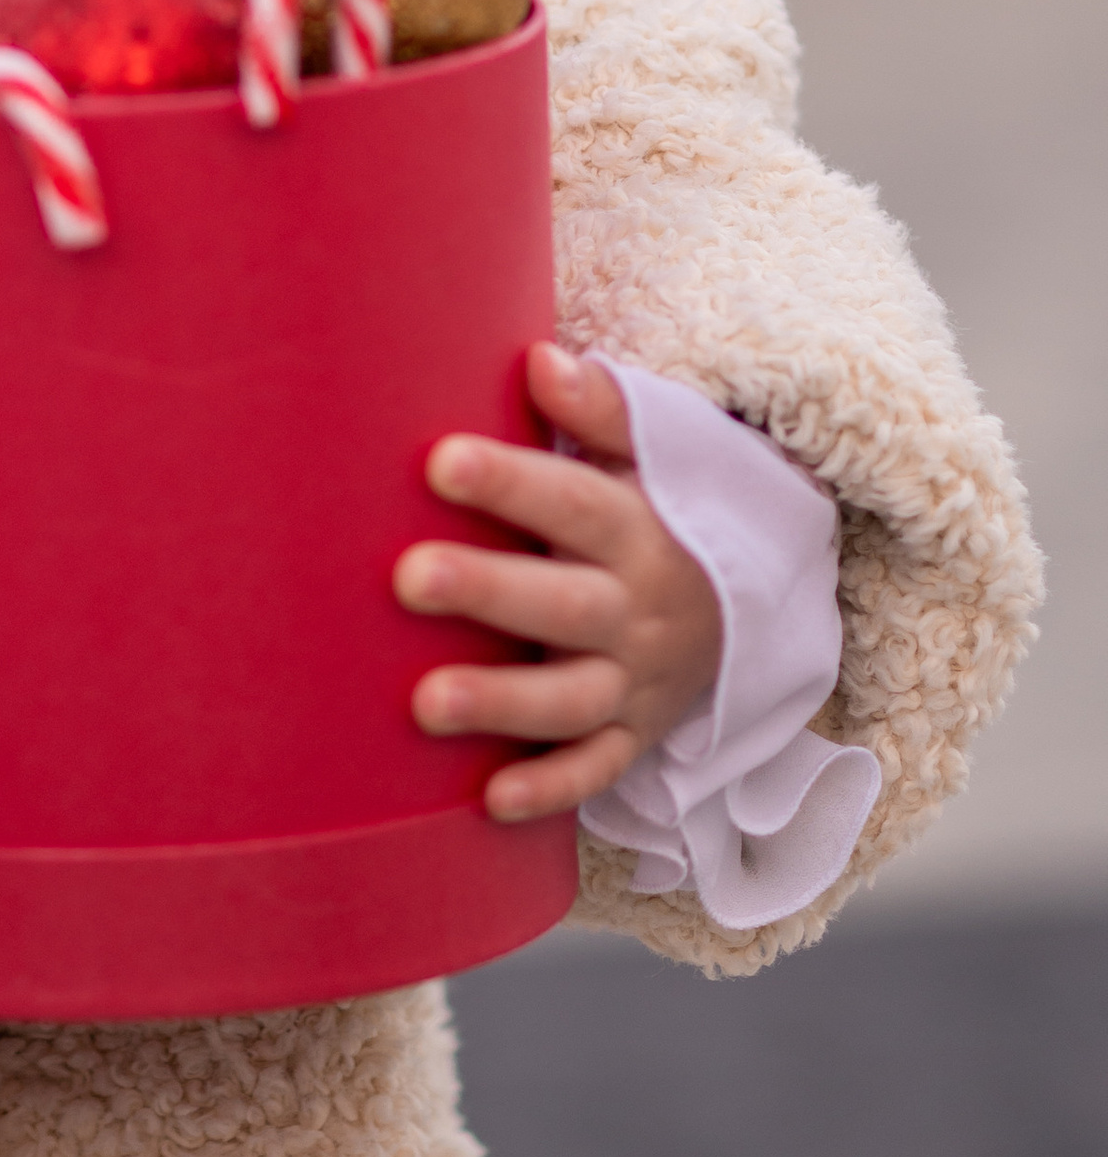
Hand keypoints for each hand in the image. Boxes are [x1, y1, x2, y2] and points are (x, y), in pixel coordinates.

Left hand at [392, 342, 721, 823]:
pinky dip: (550, 788)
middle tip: (407, 576)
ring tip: (424, 703)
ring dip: (500, 703)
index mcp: (638, 530)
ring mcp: (637, 681)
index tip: (439, 459)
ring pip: (569, 698)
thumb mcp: (651, 458)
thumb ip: (600, 408)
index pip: (573, 501)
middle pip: (561, 602)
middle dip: (487, 590)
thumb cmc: (660, 514)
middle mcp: (638, 610)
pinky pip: (595, 770)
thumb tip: (538, 357)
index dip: (510, 481)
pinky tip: (488, 799)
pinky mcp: (632, 736)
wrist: (748, 605)